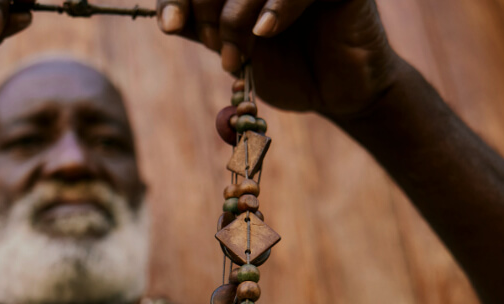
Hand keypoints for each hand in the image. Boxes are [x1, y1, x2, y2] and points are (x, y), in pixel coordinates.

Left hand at [155, 0, 402, 119]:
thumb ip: (205, 30)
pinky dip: (276, 7)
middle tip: (210, 44)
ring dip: (235, 15)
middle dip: (205, 7)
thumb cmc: (288, 71)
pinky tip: (265, 32)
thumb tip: (165, 19)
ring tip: (237, 55)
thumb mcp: (236, 51)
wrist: (337, 95)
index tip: (169, 25)